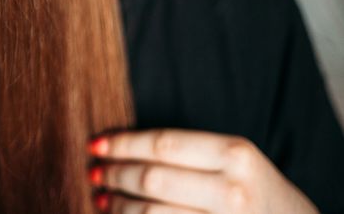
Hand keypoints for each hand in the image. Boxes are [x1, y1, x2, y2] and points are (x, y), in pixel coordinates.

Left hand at [87, 129, 318, 213]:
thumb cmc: (255, 188)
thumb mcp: (235, 159)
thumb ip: (188, 151)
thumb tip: (120, 148)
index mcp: (235, 154)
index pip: (163, 143)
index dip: (123, 144)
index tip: (96, 144)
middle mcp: (231, 190)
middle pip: (152, 178)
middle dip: (114, 174)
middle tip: (94, 172)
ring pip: (150, 213)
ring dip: (117, 205)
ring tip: (102, 198)